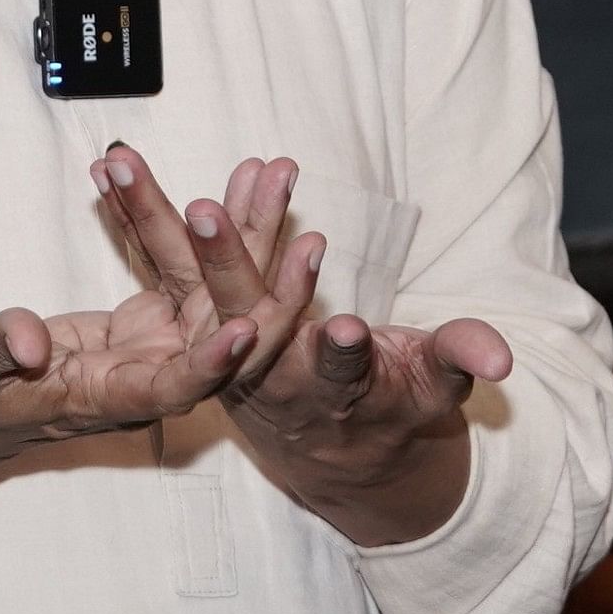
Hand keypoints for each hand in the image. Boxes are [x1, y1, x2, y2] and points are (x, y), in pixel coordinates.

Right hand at [0, 145, 325, 464]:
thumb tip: (29, 341)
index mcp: (111, 396)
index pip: (176, 386)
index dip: (213, 362)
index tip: (247, 327)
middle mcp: (149, 375)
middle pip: (221, 329)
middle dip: (260, 275)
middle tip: (297, 220)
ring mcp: (156, 346)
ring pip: (215, 288)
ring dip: (243, 232)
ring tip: (270, 172)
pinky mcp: (150, 320)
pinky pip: (183, 265)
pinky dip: (195, 221)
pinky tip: (225, 177)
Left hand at [90, 145, 510, 545]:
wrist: (332, 446)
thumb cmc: (392, 401)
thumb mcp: (435, 386)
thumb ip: (461, 360)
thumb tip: (501, 357)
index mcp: (329, 392)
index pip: (333, 371)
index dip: (339, 350)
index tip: (343, 326)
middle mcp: (266, 375)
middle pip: (241, 318)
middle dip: (224, 264)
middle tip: (204, 212)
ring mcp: (223, 351)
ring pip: (183, 287)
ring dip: (154, 226)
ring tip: (126, 168)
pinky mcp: (196, 326)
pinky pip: (161, 271)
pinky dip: (138, 221)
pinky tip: (110, 171)